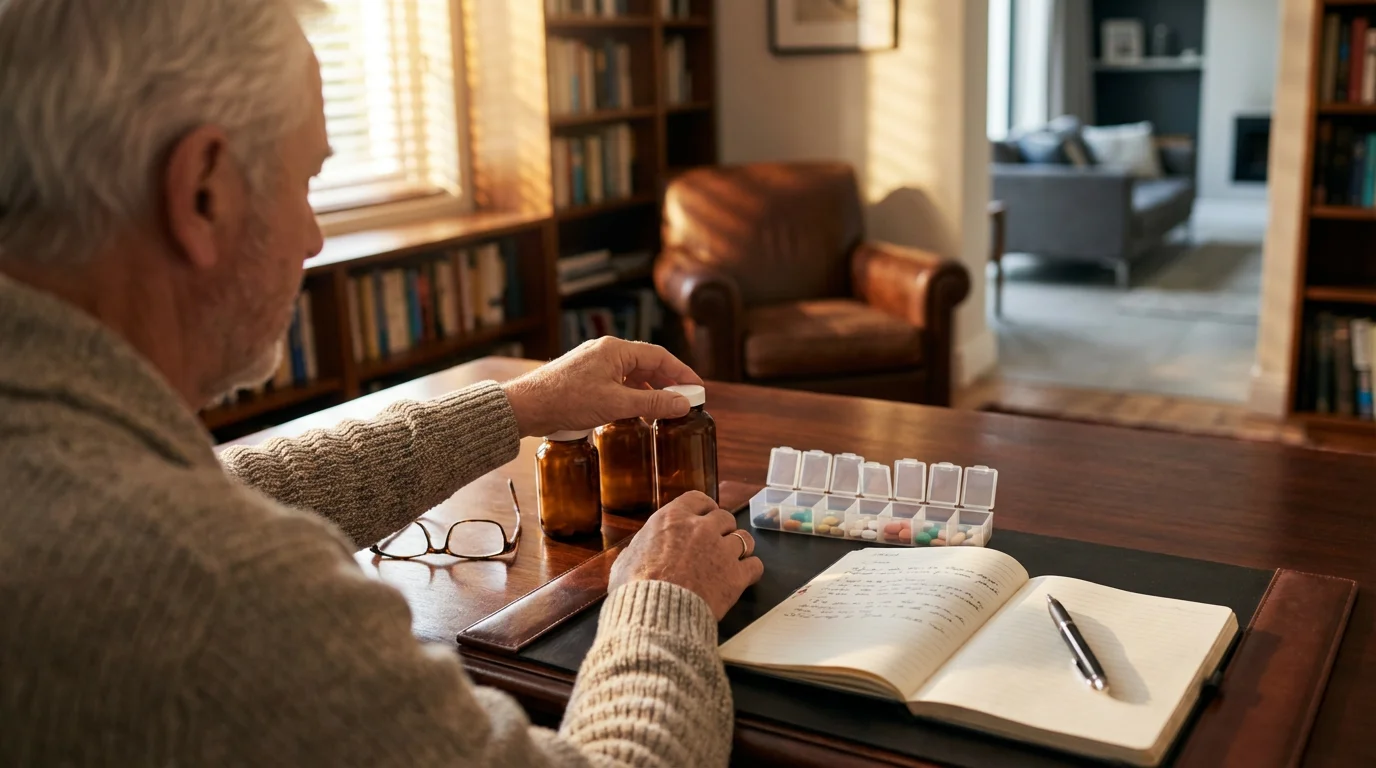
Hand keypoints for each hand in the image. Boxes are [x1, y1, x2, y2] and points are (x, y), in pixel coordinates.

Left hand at [501, 337, 703, 436]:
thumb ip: (652, 404)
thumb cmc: (566, 400)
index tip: (697, 388)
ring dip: (649, 392)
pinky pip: (617, 382)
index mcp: (615, 350)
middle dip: (668, 383)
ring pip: (631, 375)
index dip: (682, 372)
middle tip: (685, 402)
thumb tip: (682, 404)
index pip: (660, 356)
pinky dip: (631, 396)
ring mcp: (594, 364)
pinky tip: (636, 412)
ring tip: (664, 411)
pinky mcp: (584, 378)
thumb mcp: (615, 404)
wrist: (527, 406)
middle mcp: (606, 352)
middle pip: (647, 364)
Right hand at [609, 491, 763, 620]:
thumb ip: (636, 551)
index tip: (706, 517)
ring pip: (745, 538)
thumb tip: (633, 554)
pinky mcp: (736, 575)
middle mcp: (701, 529)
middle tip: (717, 544)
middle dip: (722, 529)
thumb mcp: (625, 561)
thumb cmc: (636, 589)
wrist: (656, 613)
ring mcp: (722, 551)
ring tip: (733, 559)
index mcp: (673, 519)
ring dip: (740, 547)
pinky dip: (751, 570)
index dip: (705, 509)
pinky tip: (744, 576)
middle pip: (725, 518)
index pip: (699, 499)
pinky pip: (755, 565)